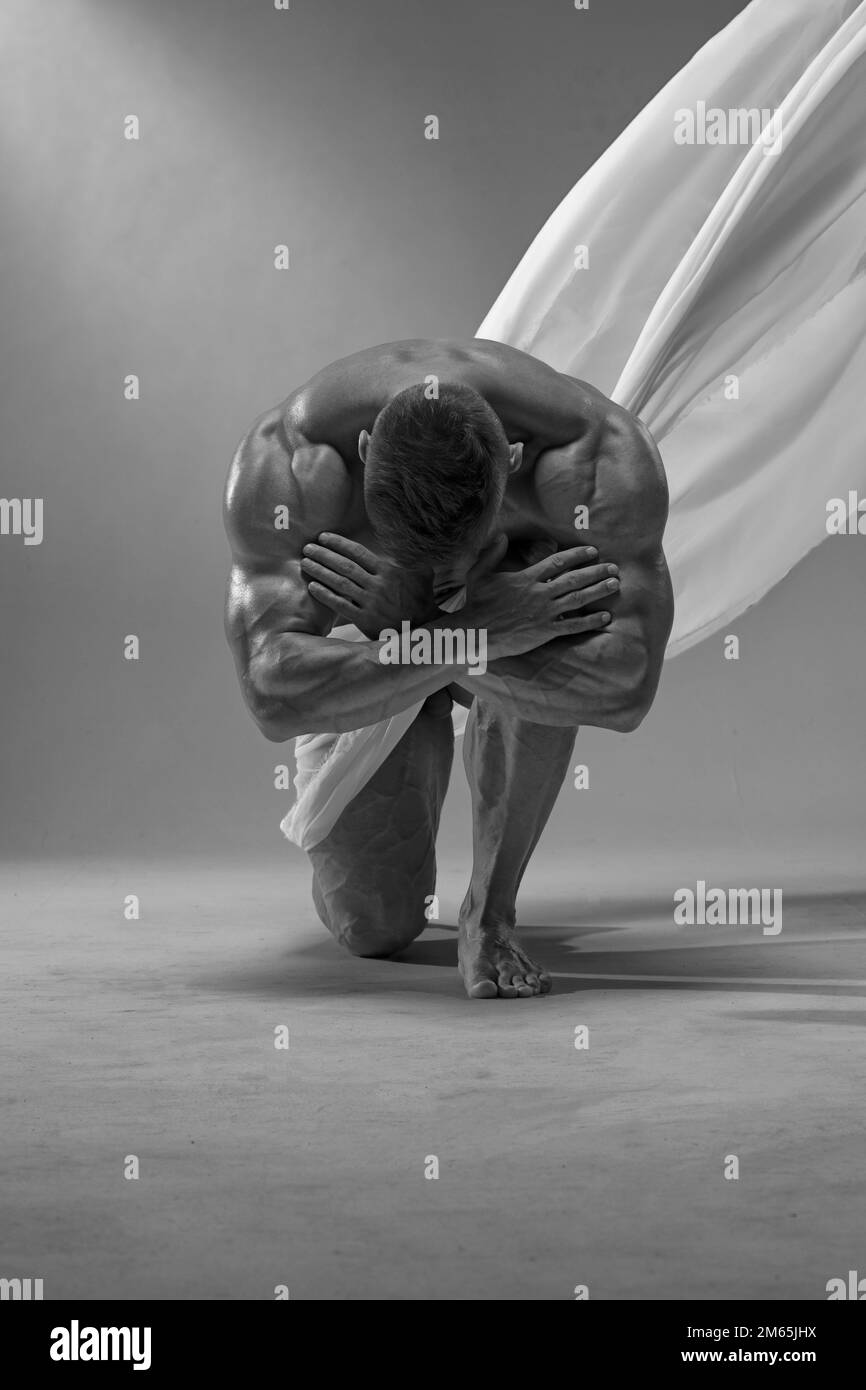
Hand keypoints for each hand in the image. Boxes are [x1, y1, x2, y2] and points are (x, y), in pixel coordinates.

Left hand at [301, 533, 436, 637]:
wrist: (423, 628)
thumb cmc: (421, 598)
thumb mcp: (422, 572)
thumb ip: (409, 555)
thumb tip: (403, 537)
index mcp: (388, 571)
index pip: (358, 552)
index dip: (338, 543)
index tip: (323, 537)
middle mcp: (377, 585)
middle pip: (345, 566)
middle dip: (324, 555)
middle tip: (307, 548)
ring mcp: (370, 603)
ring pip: (340, 584)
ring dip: (320, 572)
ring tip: (306, 563)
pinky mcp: (365, 620)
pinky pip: (341, 605)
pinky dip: (326, 596)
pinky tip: (313, 587)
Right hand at [460, 536, 618, 660]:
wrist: (475, 632)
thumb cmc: (476, 604)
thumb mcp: (480, 574)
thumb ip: (492, 554)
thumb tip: (501, 536)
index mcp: (527, 578)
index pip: (557, 562)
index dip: (577, 555)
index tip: (592, 551)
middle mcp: (539, 592)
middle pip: (574, 578)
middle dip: (596, 572)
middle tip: (614, 568)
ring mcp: (544, 612)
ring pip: (577, 599)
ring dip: (598, 591)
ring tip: (615, 585)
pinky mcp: (545, 631)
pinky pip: (572, 626)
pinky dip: (590, 621)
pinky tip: (605, 617)